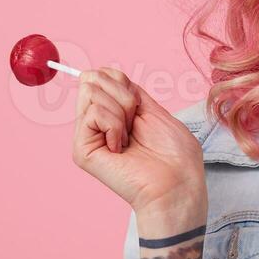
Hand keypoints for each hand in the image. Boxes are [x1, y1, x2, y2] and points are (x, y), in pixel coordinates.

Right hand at [70, 68, 206, 228]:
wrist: (177, 186)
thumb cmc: (175, 155)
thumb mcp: (154, 110)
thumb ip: (128, 91)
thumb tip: (102, 72)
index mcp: (114, 115)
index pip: (101, 76)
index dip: (122, 81)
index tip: (138, 104)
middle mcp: (97, 125)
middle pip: (92, 80)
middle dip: (123, 96)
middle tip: (135, 123)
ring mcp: (87, 137)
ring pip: (91, 93)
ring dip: (121, 112)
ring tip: (129, 139)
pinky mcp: (81, 150)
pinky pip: (93, 113)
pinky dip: (114, 125)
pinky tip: (120, 147)